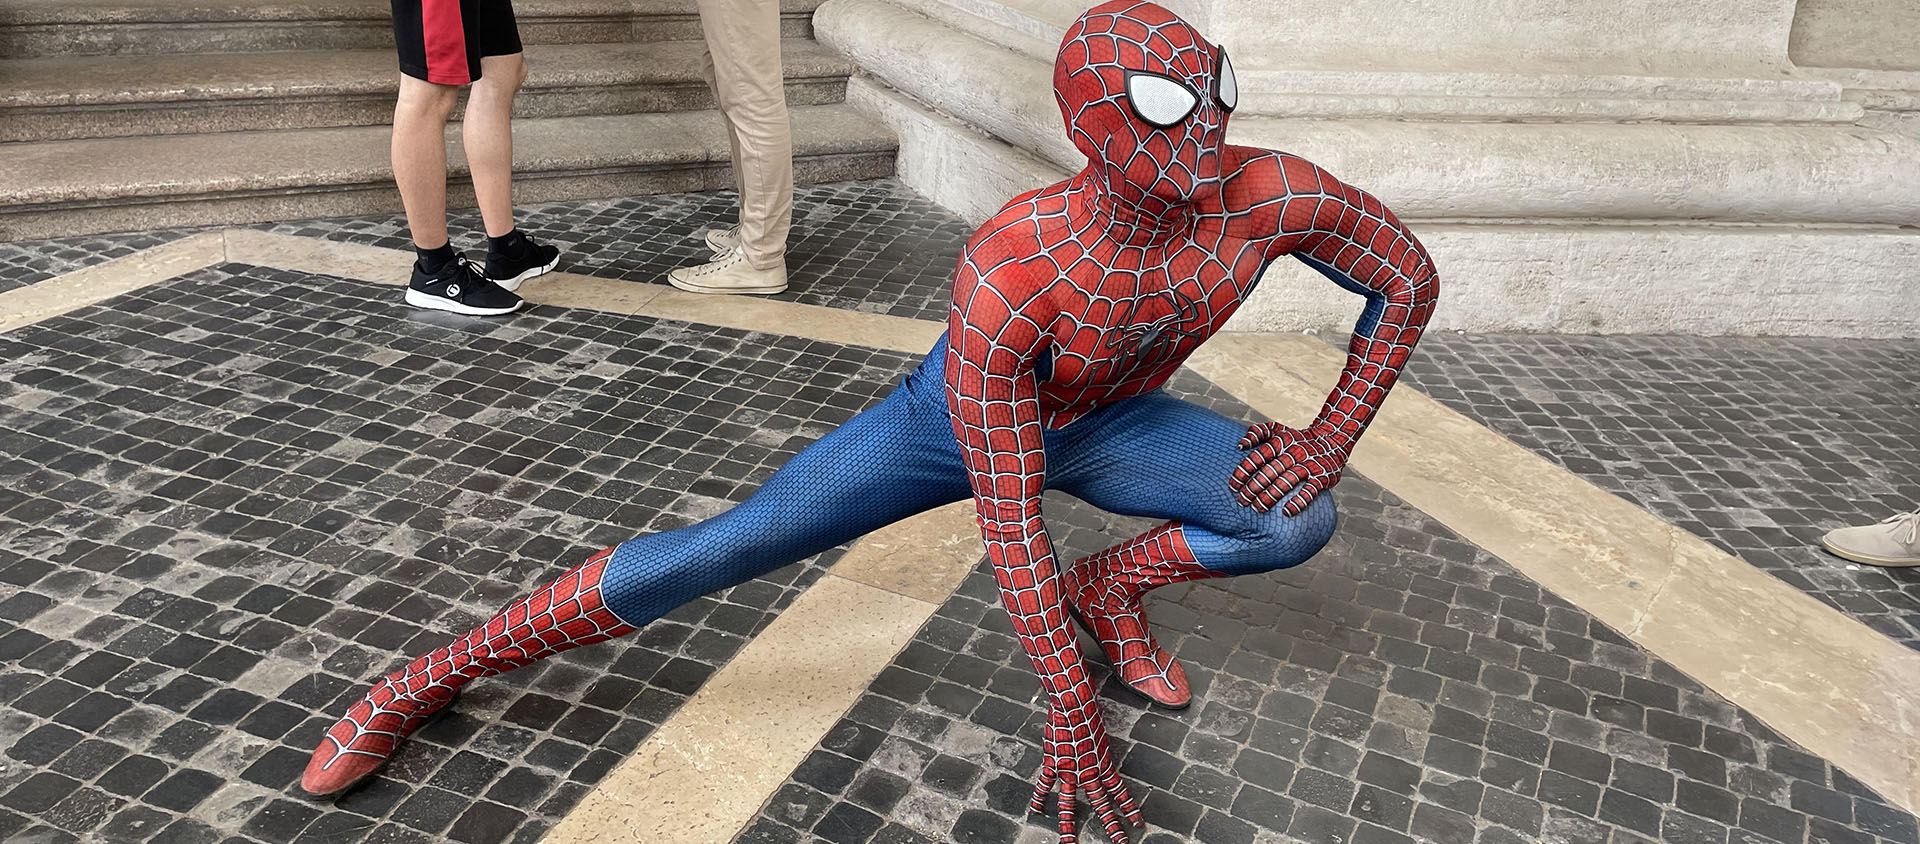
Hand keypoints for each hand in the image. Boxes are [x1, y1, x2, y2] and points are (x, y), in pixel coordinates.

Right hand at [1029, 690, 1140, 843]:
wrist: (1075, 706)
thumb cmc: (1091, 714)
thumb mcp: (1102, 735)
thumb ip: (1099, 750)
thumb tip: (1096, 755)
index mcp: (1104, 766)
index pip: (1121, 794)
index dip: (1130, 809)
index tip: (1138, 824)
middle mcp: (1089, 774)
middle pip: (1102, 806)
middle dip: (1112, 827)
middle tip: (1120, 843)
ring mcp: (1070, 772)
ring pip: (1070, 806)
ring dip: (1069, 827)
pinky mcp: (1053, 766)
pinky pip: (1045, 787)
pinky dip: (1039, 799)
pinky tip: (1036, 811)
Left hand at [1231, 422, 1348, 514]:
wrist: (1333, 439)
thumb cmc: (1297, 438)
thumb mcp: (1278, 430)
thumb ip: (1257, 433)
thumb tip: (1239, 446)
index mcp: (1280, 442)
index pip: (1257, 457)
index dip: (1243, 472)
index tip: (1233, 487)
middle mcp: (1293, 453)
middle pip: (1269, 472)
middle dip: (1253, 488)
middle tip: (1242, 502)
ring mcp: (1308, 465)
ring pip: (1286, 482)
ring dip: (1270, 496)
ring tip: (1258, 509)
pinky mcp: (1322, 477)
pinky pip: (1310, 491)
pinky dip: (1299, 502)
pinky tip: (1286, 513)